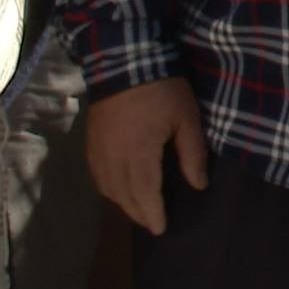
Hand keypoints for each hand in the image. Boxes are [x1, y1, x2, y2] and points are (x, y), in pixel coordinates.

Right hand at [84, 76, 207, 234]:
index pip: (144, 194)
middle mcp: (113, 157)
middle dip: (138, 213)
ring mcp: (97, 149)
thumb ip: (193, 155)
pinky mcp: (90, 141)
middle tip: (153, 225)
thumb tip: (198, 186)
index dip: (152, 214)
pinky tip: (119, 190)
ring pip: (107, 188)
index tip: (161, 229)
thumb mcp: (187, 120)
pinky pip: (97, 174)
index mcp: (138, 153)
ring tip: (139, 211)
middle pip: (124, 195)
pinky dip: (108, 188)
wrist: (124, 59)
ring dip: (123, 203)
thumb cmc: (163, 90)